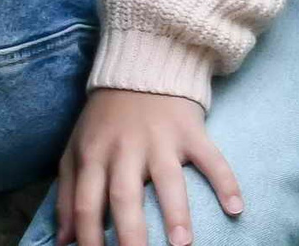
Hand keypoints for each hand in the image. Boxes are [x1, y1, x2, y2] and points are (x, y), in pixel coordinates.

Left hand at [54, 89, 242, 245]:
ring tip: (182, 245)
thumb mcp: (77, 149)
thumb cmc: (105, 121)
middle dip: (130, 234)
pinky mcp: (190, 131)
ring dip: (175, 213)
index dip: (89, 238)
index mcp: (93, 155)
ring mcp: (159, 140)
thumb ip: (67, 193)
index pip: (86, 203)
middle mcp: (124, 149)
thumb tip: (64, 239)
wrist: (139, 70)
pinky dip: (225, 182)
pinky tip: (235, 208)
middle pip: (124, 196)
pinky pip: (211, 158)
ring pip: (167, 179)